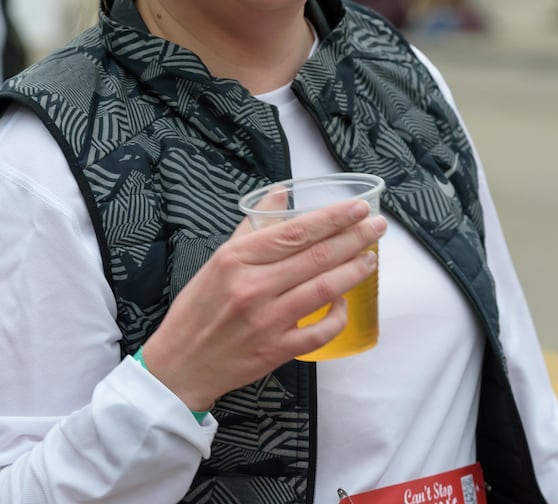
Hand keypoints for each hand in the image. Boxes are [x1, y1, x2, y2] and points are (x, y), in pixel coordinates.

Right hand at [139, 196, 386, 411]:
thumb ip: (252, 227)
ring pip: (324, 289)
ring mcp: (267, 321)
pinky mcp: (277, 350)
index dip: (331, 218)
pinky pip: (320, 331)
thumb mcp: (217, 261)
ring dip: (353, 271)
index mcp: (235, 259)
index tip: (358, 207)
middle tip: (377, 226)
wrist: (180, 365)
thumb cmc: (198, 310)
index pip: (294, 231)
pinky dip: (338, 315)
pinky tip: (345, 301)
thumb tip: (281, 193)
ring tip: (371, 257)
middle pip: (316, 256)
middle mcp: (253, 287)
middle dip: (353, 238)